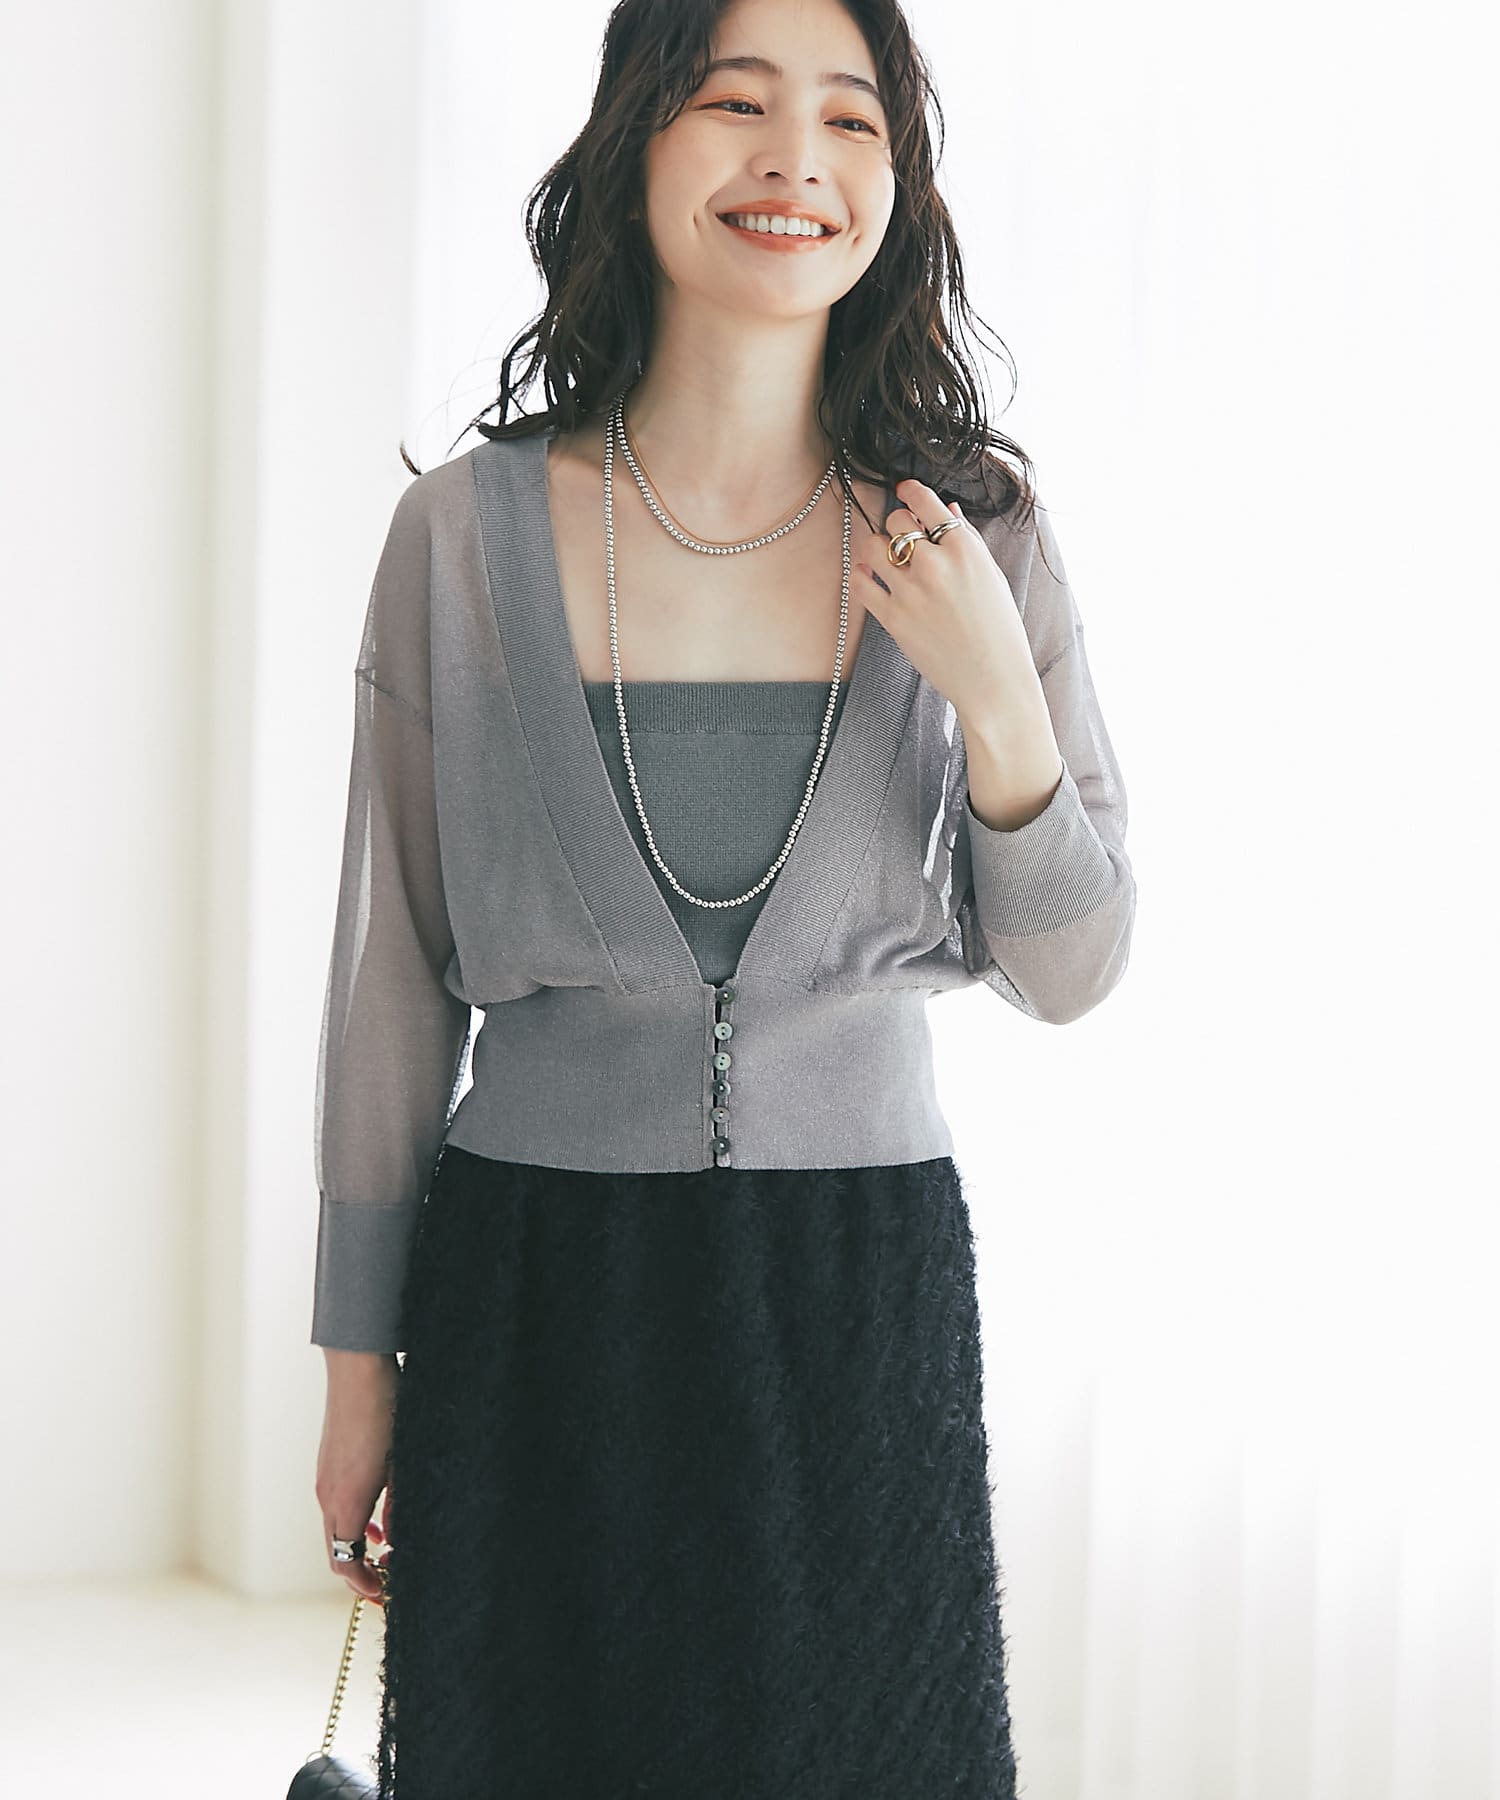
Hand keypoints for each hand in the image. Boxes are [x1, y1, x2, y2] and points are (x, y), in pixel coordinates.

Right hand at [316, 1357, 397, 1603]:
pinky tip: (378, 1519)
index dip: (363, 1586)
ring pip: (335, 1529)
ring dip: (357, 1547)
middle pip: (336, 1552)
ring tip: (387, 1553)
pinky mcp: (326, 1465)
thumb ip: (399, 1508)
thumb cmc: (387, 1411)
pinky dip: (353, 1523)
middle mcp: (327, 1495)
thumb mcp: (403, 1464)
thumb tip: (396, 1540)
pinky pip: (335, 1508)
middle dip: (360, 1573)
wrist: (358, 1369)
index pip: (344, 1563)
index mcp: (346, 1502)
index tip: (384, 1595)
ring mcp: (323, 1479)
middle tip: (387, 1582)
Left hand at [853, 478, 1044, 726]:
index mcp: (965, 549)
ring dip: (878, 548)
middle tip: (905, 538)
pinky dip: (861, 576)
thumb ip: (967, 540)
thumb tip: (947, 509)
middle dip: (899, 525)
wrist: (993, 680)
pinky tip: (869, 577)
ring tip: (887, 560)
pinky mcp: (893, 618)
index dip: (911, 491)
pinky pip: (861, 584)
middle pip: (896, 521)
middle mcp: (935, 565)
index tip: (904, 490)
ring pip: (873, 547)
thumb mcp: (991, 577)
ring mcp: (911, 592)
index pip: (926, 501)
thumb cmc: (999, 629)